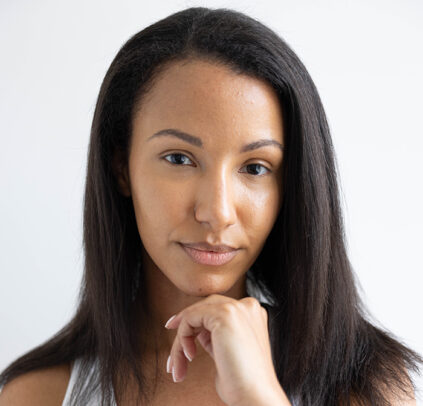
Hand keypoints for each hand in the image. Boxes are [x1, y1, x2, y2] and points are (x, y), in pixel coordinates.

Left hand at [164, 294, 290, 405]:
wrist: (255, 395)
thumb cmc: (242, 383)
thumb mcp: (227, 352)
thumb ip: (215, 336)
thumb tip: (196, 331)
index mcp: (252, 314)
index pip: (216, 309)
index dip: (195, 323)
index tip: (180, 341)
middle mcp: (247, 306)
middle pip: (204, 307)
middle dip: (185, 329)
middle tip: (173, 353)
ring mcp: (237, 307)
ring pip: (195, 314)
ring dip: (181, 340)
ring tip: (177, 366)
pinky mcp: (224, 314)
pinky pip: (190, 318)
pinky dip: (183, 337)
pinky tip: (189, 357)